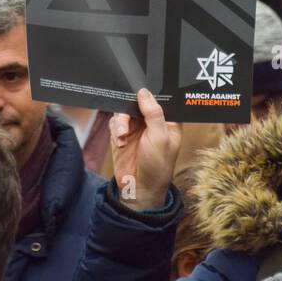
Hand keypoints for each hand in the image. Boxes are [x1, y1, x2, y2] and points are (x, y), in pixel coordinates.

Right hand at [110, 89, 180, 211]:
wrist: (139, 188)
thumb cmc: (158, 166)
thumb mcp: (160, 137)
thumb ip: (153, 113)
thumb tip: (144, 92)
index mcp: (167, 120)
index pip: (157, 98)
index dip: (147, 95)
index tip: (138, 94)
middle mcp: (151, 121)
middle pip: (136, 102)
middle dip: (129, 110)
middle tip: (127, 120)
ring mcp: (136, 127)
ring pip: (123, 111)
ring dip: (120, 122)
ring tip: (122, 136)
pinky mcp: (122, 134)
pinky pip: (114, 122)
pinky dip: (115, 130)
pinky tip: (120, 141)